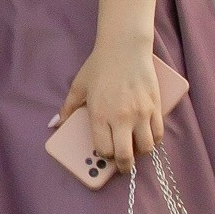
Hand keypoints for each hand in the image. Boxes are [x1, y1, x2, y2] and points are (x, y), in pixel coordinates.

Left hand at [57, 38, 163, 174]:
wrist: (125, 47)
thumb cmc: (100, 66)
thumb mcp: (78, 86)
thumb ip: (67, 108)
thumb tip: (56, 124)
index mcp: (100, 115)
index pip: (103, 150)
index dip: (103, 156)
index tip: (104, 154)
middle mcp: (121, 118)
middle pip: (125, 155)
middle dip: (124, 166)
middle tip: (123, 165)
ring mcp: (141, 113)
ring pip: (146, 147)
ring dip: (140, 152)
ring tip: (136, 148)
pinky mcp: (155, 107)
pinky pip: (158, 133)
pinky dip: (154, 140)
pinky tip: (148, 137)